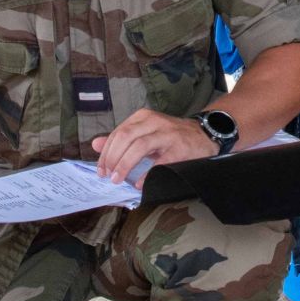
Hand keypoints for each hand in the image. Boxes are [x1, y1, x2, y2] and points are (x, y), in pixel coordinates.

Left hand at [92, 108, 214, 186]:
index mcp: (143, 117)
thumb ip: (120, 139)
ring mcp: (167, 134)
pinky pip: (159, 162)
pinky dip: (147, 173)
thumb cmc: (170, 136)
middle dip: (112, 158)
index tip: (101, 169)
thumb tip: (95, 145)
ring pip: (139, 146)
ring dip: (125, 165)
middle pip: (125, 137)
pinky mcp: (179, 149)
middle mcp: (154, 122)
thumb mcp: (144, 133)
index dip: (106, 152)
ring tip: (118, 179)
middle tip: (107, 176)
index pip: (118, 133)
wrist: (203, 135)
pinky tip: (139, 183)